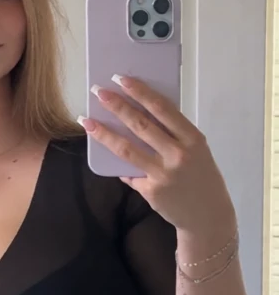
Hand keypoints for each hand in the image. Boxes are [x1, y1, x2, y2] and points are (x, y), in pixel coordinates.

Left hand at [79, 75, 235, 235]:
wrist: (207, 215)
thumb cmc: (201, 176)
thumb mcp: (196, 150)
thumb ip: (173, 135)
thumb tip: (140, 115)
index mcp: (192, 138)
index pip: (162, 108)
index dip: (140, 92)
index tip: (121, 79)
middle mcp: (178, 154)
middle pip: (140, 125)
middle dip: (116, 106)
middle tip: (97, 92)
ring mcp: (163, 174)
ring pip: (126, 149)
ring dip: (103, 133)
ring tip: (87, 121)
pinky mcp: (150, 191)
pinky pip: (129, 173)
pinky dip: (118, 165)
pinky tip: (105, 155)